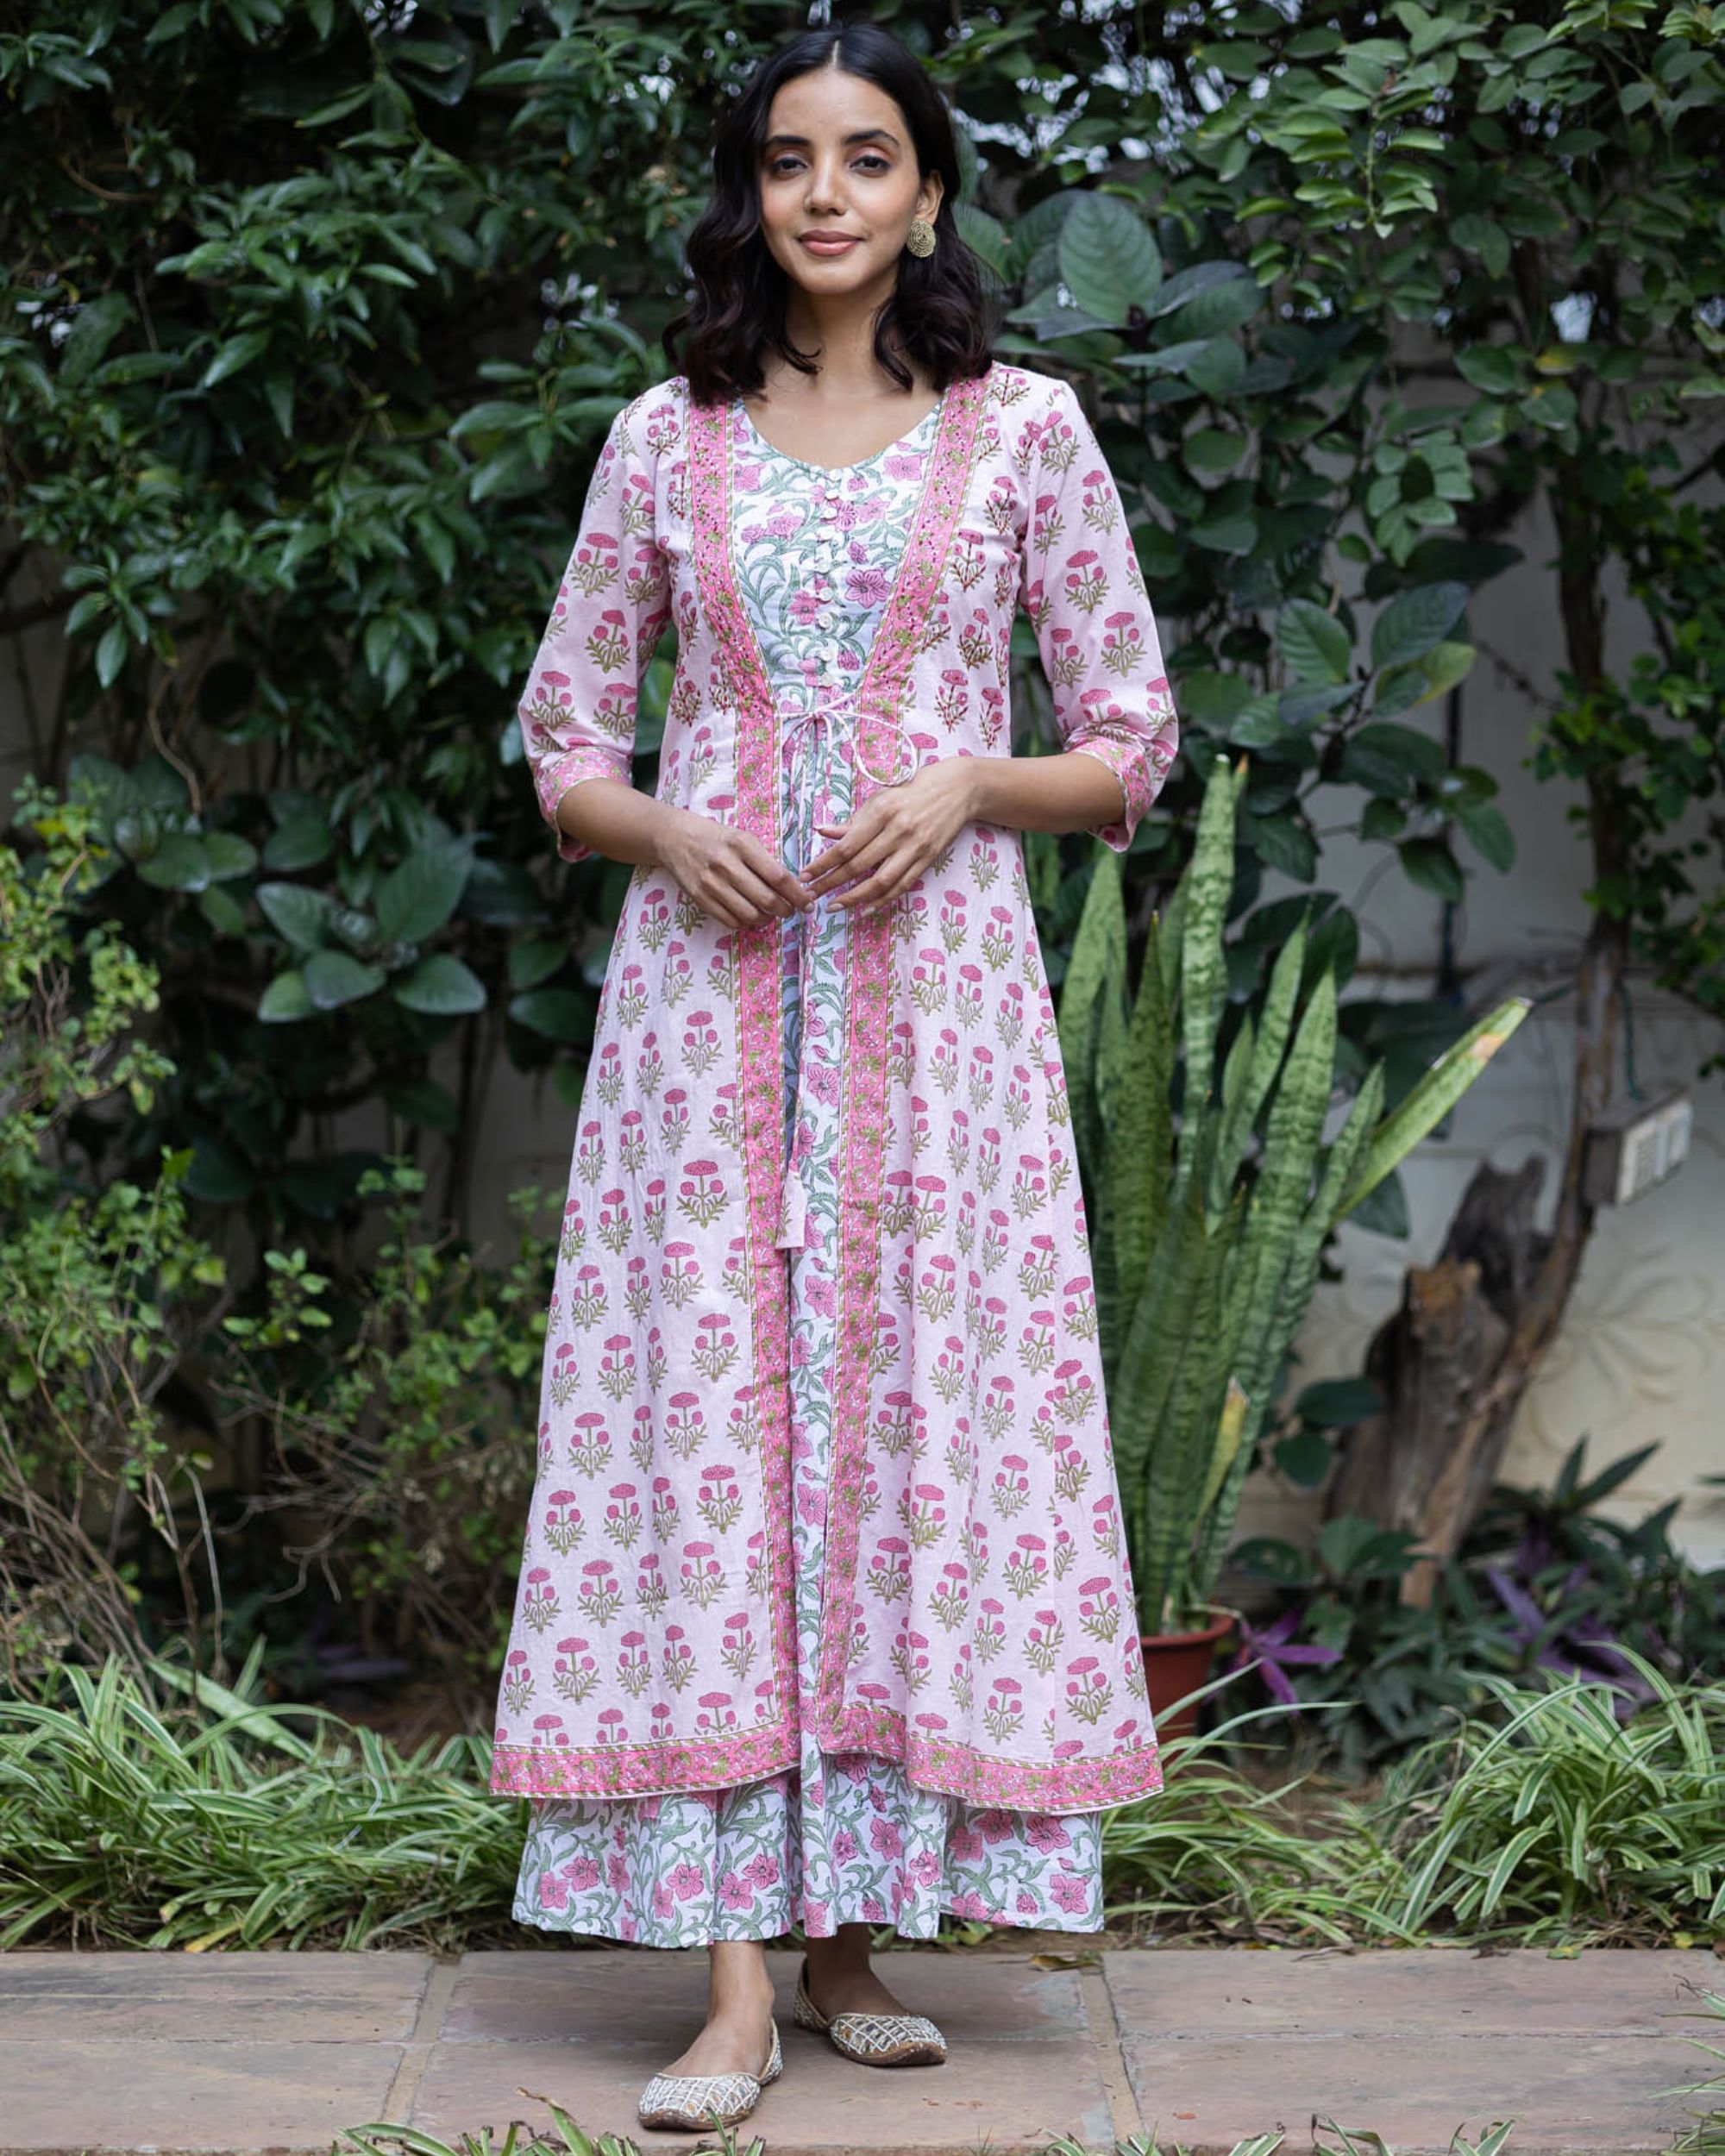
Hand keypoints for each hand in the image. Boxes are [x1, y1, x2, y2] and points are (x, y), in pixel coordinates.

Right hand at [653, 805, 812, 932]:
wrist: (676, 838)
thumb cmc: (717, 838)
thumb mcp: (743, 838)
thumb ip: (765, 861)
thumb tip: (793, 888)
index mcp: (742, 845)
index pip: (778, 876)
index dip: (797, 894)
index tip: (808, 903)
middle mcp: (726, 864)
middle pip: (767, 899)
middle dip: (785, 910)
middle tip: (790, 910)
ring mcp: (711, 883)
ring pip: (750, 915)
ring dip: (767, 920)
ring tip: (770, 914)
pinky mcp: (700, 898)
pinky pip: (731, 921)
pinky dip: (746, 923)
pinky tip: (751, 915)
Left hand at [804, 758, 976, 914]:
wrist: (958, 789)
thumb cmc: (912, 791)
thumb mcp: (881, 798)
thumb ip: (853, 820)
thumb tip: (823, 832)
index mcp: (882, 812)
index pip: (846, 845)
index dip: (824, 863)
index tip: (806, 874)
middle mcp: (898, 830)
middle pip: (859, 865)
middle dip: (831, 882)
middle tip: (811, 895)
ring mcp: (915, 847)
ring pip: (880, 881)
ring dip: (854, 897)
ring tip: (834, 906)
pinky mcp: (928, 859)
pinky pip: (902, 885)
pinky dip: (882, 900)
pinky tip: (865, 908)